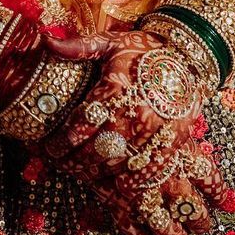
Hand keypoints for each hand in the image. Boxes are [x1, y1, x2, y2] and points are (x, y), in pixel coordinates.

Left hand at [51, 31, 226, 234]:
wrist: (189, 56)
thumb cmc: (144, 49)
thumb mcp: (111, 41)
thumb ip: (79, 46)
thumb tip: (46, 41)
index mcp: (117, 87)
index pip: (84, 120)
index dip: (64, 140)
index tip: (51, 150)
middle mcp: (136, 113)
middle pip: (100, 149)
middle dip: (78, 163)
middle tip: (62, 167)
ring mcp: (157, 133)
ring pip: (124, 166)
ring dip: (102, 179)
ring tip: (84, 180)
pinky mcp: (174, 145)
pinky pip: (153, 173)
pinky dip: (136, 187)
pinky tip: (122, 193)